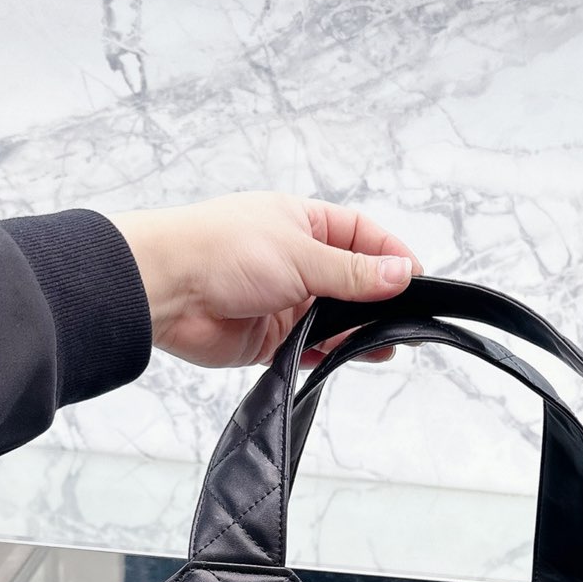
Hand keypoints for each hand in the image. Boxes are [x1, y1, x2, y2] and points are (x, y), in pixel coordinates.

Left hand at [108, 192, 420, 367]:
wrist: (165, 289)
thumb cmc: (220, 250)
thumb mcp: (301, 255)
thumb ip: (353, 273)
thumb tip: (400, 274)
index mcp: (303, 223)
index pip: (362, 236)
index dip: (391, 256)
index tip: (417, 280)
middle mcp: (295, 259)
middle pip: (352, 281)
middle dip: (380, 301)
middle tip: (410, 321)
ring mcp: (283, 299)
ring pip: (335, 318)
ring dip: (359, 331)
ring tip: (386, 346)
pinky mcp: (269, 337)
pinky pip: (310, 347)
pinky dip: (330, 353)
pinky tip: (348, 357)